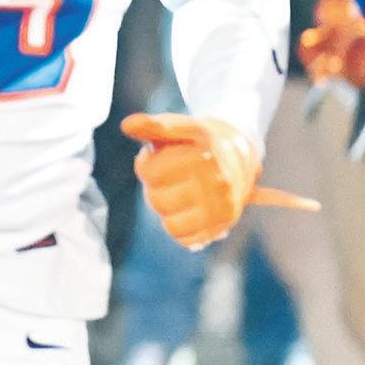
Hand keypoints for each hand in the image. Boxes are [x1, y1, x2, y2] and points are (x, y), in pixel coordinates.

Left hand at [122, 111, 311, 249]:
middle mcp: (219, 184)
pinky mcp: (224, 224)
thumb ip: (151, 126)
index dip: (147, 164)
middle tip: (173, 176)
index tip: (160, 156)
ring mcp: (223, 207)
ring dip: (168, 210)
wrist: (238, 152)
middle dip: (157, 188)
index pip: (150, 174)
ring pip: (170, 225)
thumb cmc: (197, 139)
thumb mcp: (177, 126)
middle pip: (157, 200)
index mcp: (204, 158)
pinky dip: (180, 227)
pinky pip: (186, 239)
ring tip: (180, 192)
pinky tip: (188, 209)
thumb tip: (126, 125)